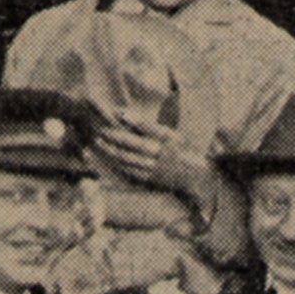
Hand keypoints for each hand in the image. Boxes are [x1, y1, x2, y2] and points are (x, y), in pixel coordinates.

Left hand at [92, 112, 214, 202]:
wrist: (195, 178)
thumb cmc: (182, 151)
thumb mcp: (174, 136)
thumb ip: (152, 128)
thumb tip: (125, 115)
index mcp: (170, 140)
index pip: (151, 128)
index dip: (135, 120)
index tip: (119, 113)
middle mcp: (163, 154)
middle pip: (135, 144)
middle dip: (116, 136)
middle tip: (101, 129)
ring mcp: (157, 168)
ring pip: (130, 158)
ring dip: (112, 150)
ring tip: (99, 141)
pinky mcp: (152, 179)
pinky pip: (131, 171)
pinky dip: (118, 163)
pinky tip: (109, 157)